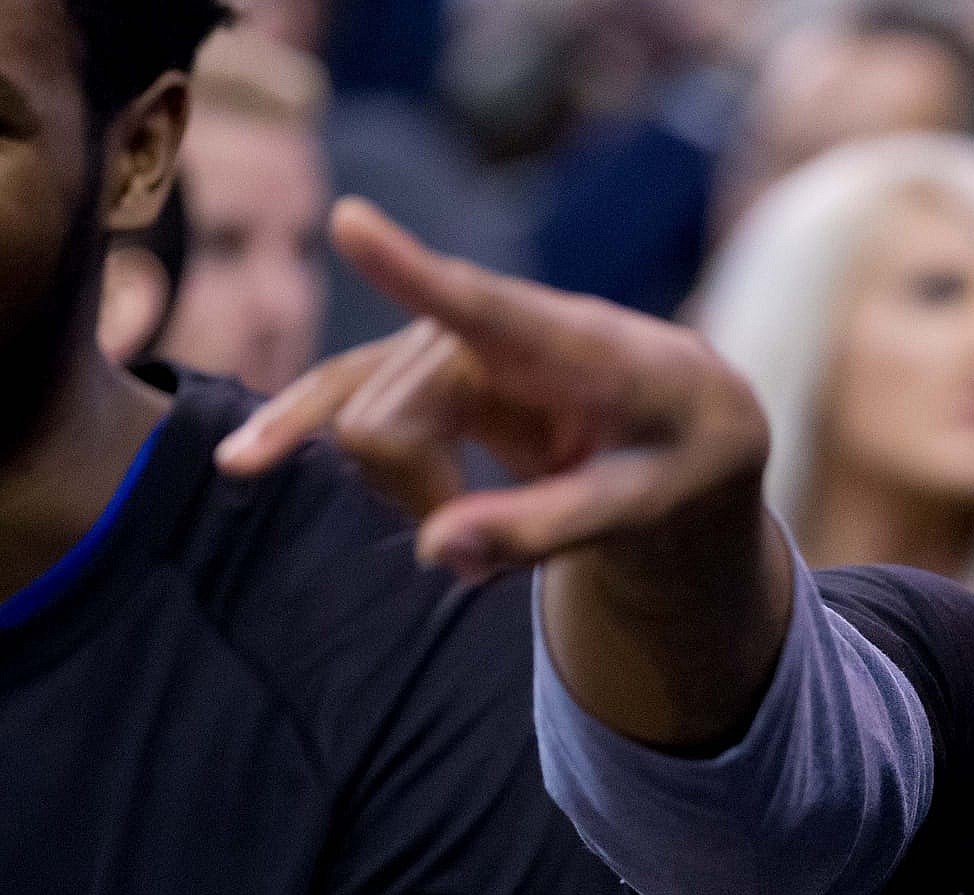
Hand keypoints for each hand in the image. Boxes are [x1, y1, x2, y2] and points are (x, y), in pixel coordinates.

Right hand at [215, 197, 771, 585]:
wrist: (690, 418)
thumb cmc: (680, 458)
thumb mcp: (646, 511)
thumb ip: (549, 530)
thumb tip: (435, 555)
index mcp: (576, 349)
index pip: (484, 307)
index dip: (412, 273)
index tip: (351, 223)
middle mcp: (494, 328)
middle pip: (386, 420)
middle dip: (419, 495)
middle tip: (496, 540)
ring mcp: (450, 342)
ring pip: (360, 422)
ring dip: (405, 492)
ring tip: (476, 528)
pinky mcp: (426, 364)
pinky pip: (345, 403)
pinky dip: (303, 435)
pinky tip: (246, 463)